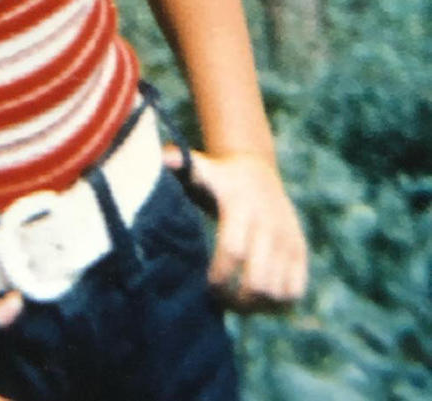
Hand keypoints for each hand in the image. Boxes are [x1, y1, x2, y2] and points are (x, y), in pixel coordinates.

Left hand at [168, 146, 308, 309]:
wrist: (256, 171)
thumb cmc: (218, 178)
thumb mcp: (201, 168)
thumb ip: (180, 164)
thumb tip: (162, 157)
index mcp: (240, 207)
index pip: (233, 251)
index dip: (219, 276)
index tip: (206, 286)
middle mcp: (268, 225)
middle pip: (259, 280)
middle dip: (237, 300)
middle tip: (220, 300)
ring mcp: (288, 239)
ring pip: (278, 291)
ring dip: (257, 306)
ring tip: (237, 303)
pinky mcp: (299, 251)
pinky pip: (296, 290)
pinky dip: (279, 303)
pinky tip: (258, 299)